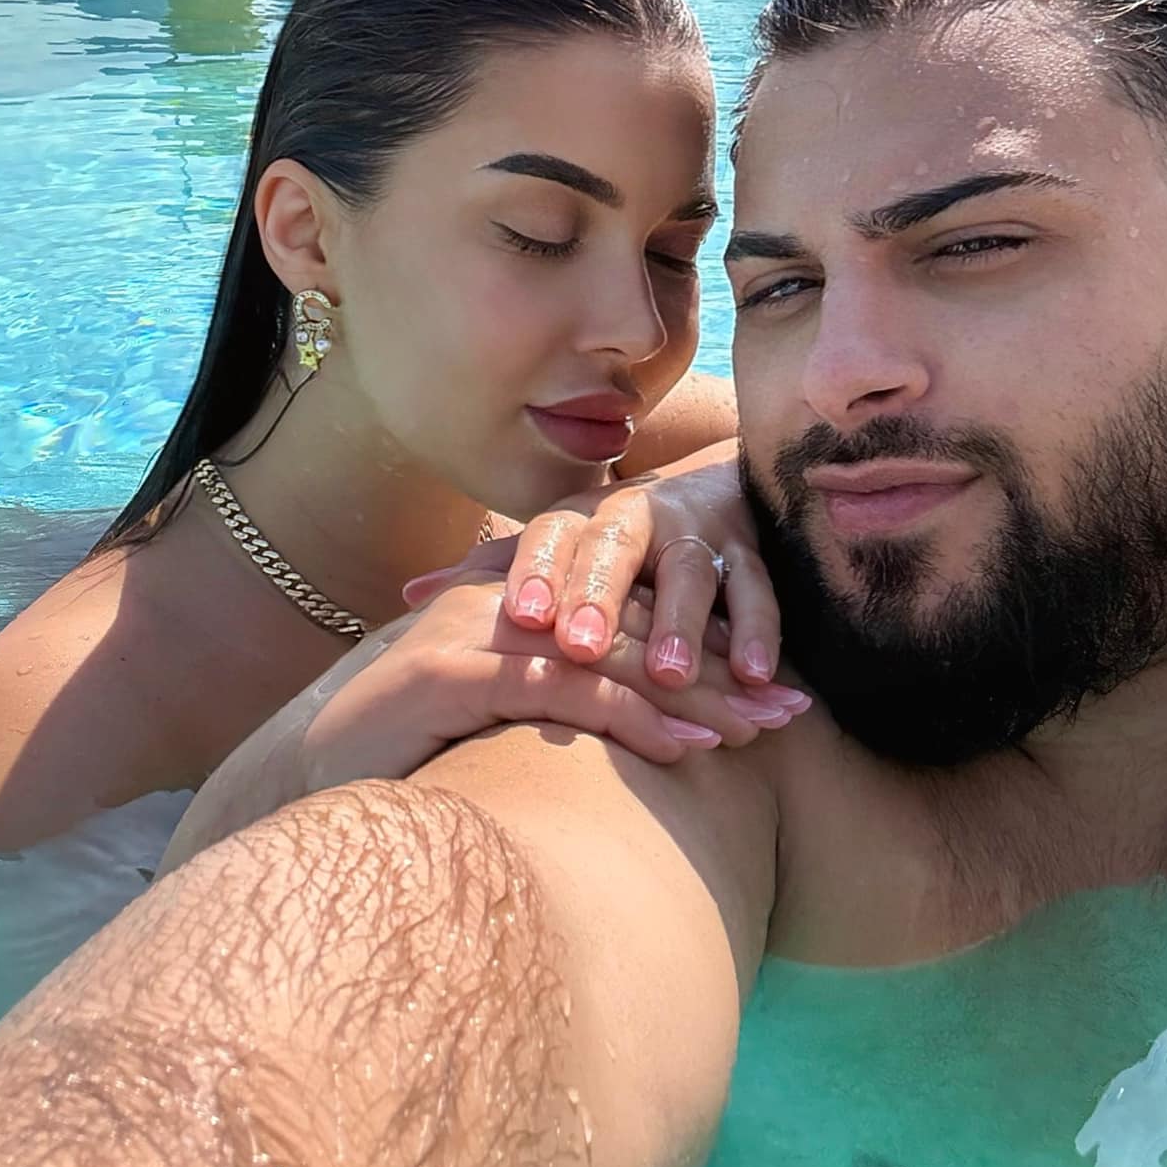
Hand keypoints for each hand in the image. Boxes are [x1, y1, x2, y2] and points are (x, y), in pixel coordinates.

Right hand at [161, 572, 807, 874]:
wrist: (298, 777)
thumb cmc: (395, 763)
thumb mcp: (483, 725)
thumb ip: (540, 707)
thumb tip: (613, 730)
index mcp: (508, 604)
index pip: (621, 620)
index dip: (698, 651)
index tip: (769, 686)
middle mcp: (498, 602)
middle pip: (632, 629)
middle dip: (721, 667)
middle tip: (798, 704)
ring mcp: (478, 630)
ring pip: (613, 653)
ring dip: (701, 692)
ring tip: (769, 726)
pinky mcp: (460, 670)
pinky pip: (571, 689)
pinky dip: (641, 717)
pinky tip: (696, 746)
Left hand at [405, 458, 779, 692]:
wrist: (716, 490)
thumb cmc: (615, 545)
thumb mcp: (558, 549)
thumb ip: (492, 573)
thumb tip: (405, 595)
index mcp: (582, 520)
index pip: (551, 537)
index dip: (536, 573)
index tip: (522, 619)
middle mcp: (638, 517)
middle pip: (615, 547)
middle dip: (599, 595)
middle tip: (581, 648)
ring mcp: (699, 532)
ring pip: (692, 570)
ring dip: (682, 621)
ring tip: (669, 675)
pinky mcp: (753, 552)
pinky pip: (759, 588)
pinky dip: (760, 629)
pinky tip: (757, 676)